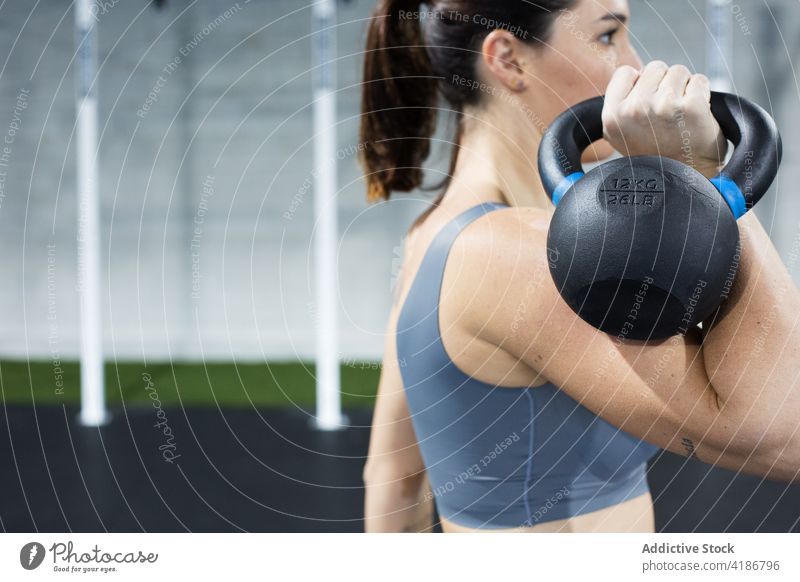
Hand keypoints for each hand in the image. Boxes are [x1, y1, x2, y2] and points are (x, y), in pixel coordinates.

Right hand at [601, 61, 727, 177]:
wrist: (687, 178)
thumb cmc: (658, 154)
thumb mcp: (622, 134)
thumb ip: (620, 104)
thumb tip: (634, 74)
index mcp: (612, 117)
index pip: (625, 72)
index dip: (639, 85)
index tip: (646, 105)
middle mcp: (634, 110)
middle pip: (654, 67)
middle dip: (663, 84)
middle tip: (666, 115)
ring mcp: (663, 107)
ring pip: (678, 71)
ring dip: (684, 89)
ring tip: (680, 116)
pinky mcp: (691, 107)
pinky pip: (700, 80)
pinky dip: (702, 94)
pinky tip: (695, 116)